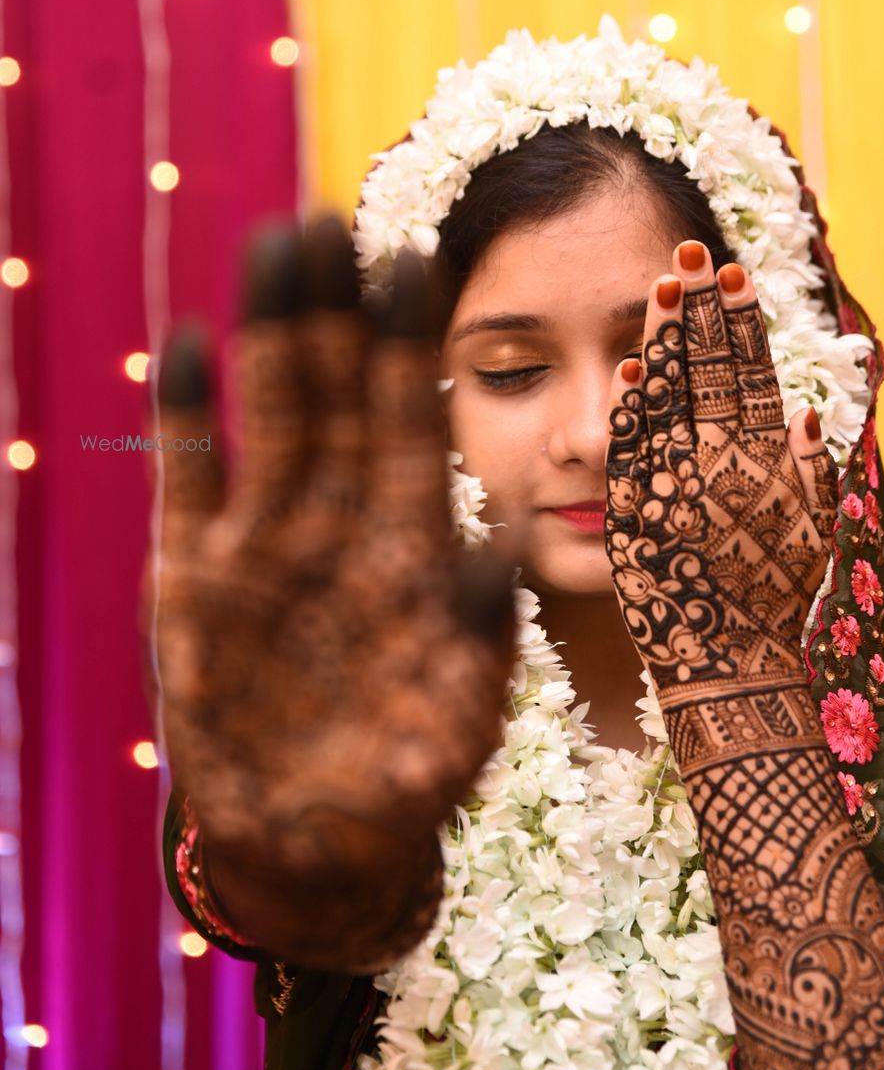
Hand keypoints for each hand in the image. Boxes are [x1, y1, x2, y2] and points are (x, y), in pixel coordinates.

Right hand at [152, 216, 514, 898]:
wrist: (314, 850)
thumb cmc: (407, 781)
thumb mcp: (462, 710)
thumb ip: (481, 628)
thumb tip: (507, 546)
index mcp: (412, 545)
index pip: (410, 422)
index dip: (411, 344)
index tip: (419, 256)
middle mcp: (339, 525)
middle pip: (336, 394)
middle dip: (335, 311)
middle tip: (332, 219)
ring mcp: (264, 545)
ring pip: (269, 416)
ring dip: (269, 334)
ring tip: (271, 248)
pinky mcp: (195, 579)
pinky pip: (191, 481)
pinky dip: (190, 419)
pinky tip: (191, 345)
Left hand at [604, 239, 837, 705]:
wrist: (728, 667)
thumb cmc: (771, 602)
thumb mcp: (808, 533)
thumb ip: (810, 470)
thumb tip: (809, 412)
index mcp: (764, 465)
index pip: (751, 376)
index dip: (740, 323)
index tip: (732, 274)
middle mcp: (724, 469)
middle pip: (710, 373)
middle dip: (701, 309)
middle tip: (692, 250)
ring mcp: (679, 489)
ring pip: (672, 400)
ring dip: (666, 340)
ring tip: (662, 285)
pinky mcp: (638, 516)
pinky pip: (634, 451)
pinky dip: (633, 408)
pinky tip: (627, 367)